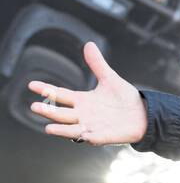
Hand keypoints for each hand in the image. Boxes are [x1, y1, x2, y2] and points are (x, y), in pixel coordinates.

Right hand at [27, 41, 147, 145]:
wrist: (144, 114)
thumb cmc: (125, 98)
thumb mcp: (110, 79)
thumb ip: (97, 64)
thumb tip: (89, 44)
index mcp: (82, 100)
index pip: (60, 95)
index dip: (46, 90)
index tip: (32, 84)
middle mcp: (83, 114)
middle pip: (61, 113)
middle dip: (48, 111)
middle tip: (34, 106)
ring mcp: (91, 126)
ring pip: (71, 128)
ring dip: (60, 129)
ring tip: (48, 128)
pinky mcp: (102, 136)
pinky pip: (91, 138)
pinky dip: (85, 137)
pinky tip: (80, 134)